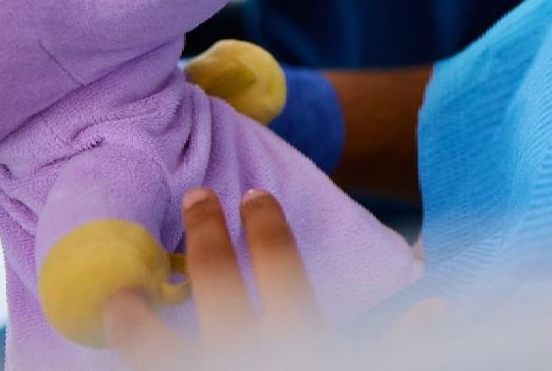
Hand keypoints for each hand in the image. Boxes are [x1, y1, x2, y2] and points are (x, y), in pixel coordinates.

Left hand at [104, 188, 447, 366]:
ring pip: (155, 345)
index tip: (253, 196)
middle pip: (214, 281)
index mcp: (298, 339)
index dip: (265, 226)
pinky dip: (128, 365)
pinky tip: (115, 356)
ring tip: (120, 291)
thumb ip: (399, 346)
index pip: (279, 265)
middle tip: (195, 198)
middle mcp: (245, 354)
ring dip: (135, 314)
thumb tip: (436, 308)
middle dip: (203, 234)